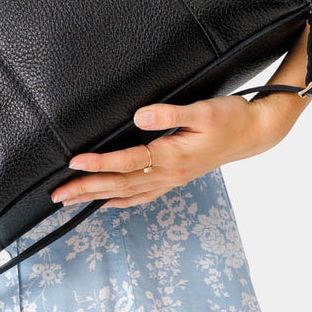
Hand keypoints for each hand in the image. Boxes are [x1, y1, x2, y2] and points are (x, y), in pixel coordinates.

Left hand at [50, 94, 288, 208]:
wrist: (254, 133)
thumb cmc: (229, 117)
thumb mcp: (202, 109)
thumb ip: (169, 113)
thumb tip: (139, 116)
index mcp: (172, 155)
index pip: (126, 161)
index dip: (99, 163)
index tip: (73, 162)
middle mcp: (169, 172)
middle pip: (120, 184)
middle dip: (87, 189)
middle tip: (57, 195)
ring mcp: (172, 178)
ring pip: (128, 192)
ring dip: (97, 196)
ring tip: (71, 200)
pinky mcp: (176, 177)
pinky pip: (143, 194)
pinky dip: (122, 201)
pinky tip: (108, 203)